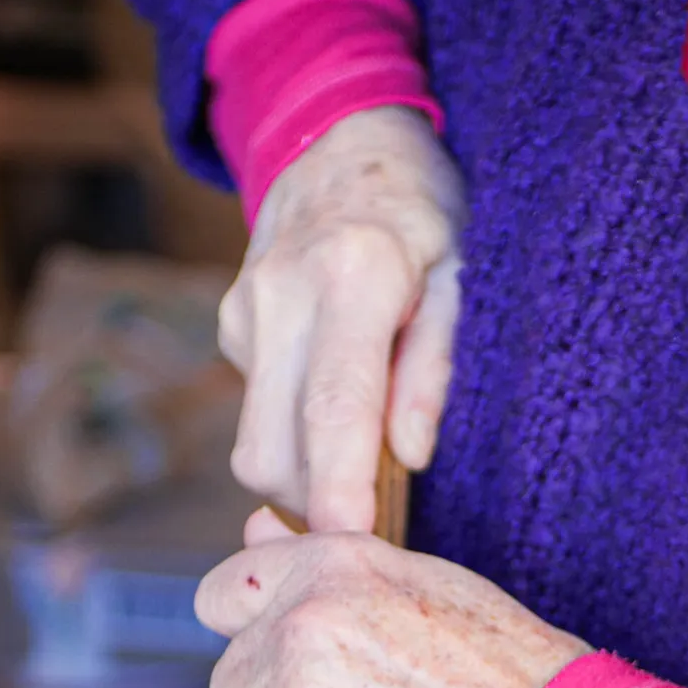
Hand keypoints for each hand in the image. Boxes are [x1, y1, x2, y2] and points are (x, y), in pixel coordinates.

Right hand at [218, 106, 464, 531]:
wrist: (340, 140)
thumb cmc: (420, 213)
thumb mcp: (458, 275)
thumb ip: (433, 367)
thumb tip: (410, 457)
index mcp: (353, 276)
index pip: (335, 407)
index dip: (338, 489)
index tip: (348, 547)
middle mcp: (283, 295)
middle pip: (274, 449)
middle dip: (316, 508)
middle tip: (376, 526)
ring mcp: (244, 311)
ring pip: (254, 446)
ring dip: (303, 479)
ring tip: (362, 464)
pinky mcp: (229, 326)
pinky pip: (257, 414)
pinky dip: (294, 435)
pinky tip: (333, 402)